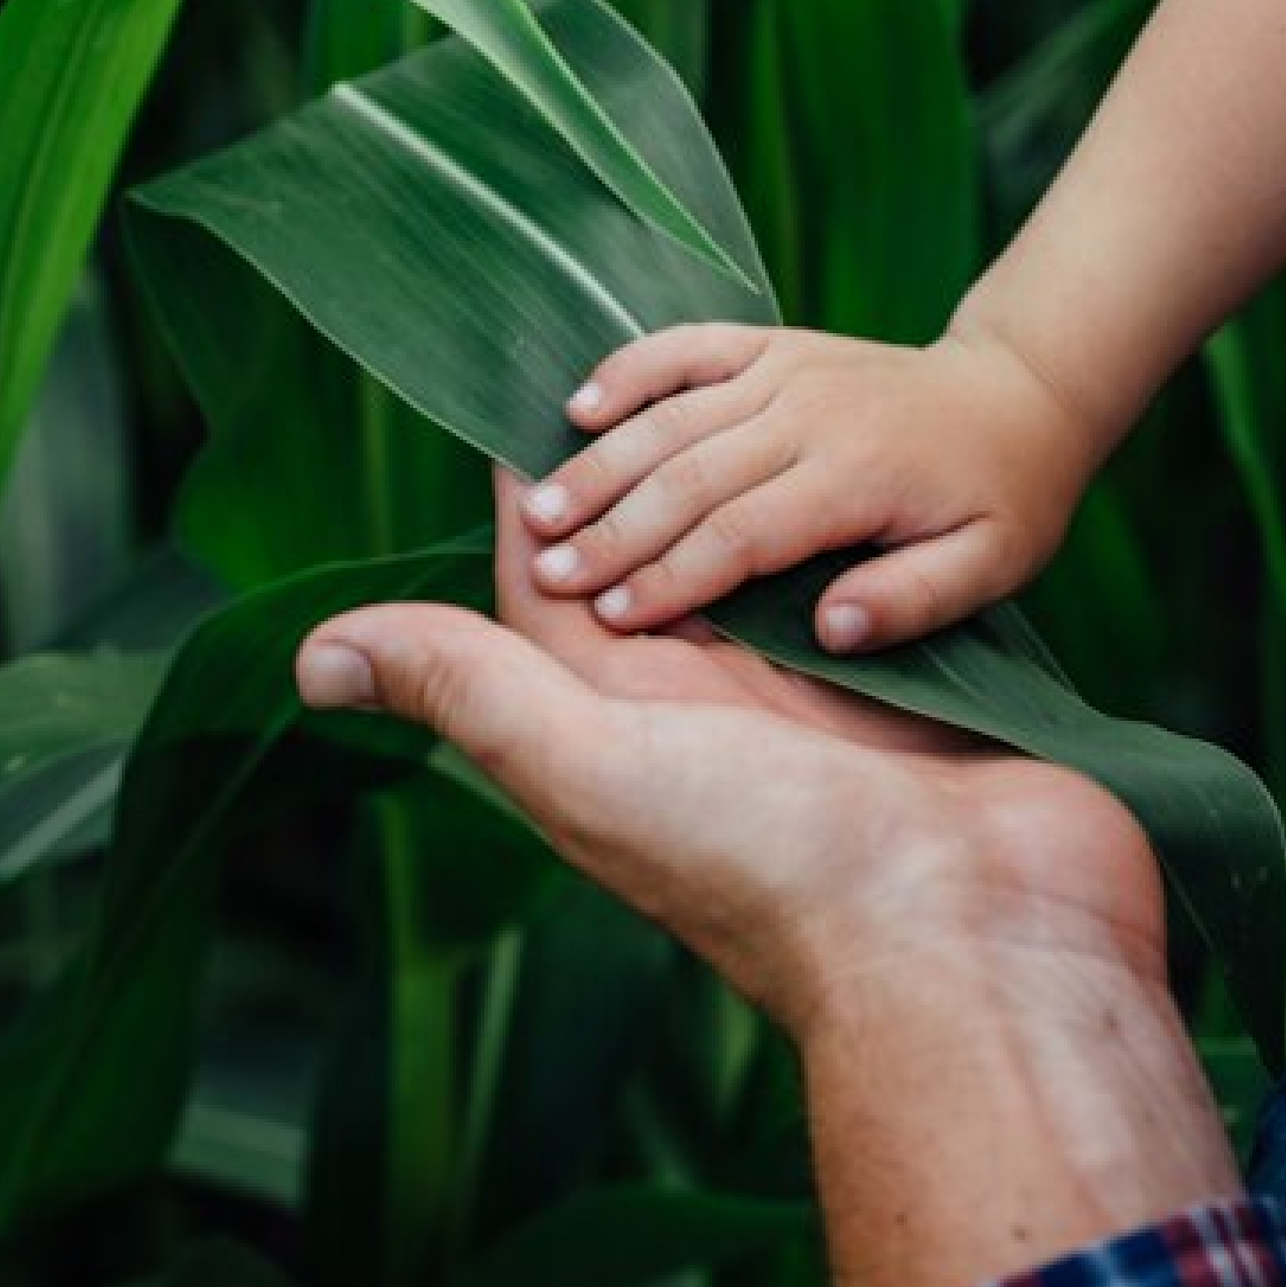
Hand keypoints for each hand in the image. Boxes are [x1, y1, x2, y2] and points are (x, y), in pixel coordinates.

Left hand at [302, 473, 1231, 1286]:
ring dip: (736, 485)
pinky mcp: (898, 688)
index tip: (508, 380)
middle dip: (630, 467)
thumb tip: (308, 660)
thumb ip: (475, 692)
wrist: (977, 939)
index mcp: (617, 722)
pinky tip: (844, 456)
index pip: (545, 584)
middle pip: (647, 564)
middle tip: (619, 346)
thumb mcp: (592, 765)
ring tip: (729, 384)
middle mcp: (703, 709)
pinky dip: (837, 524)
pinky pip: (850, 584)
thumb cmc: (775, 862)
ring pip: (751, 571)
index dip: (527, 490)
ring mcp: (809, 701)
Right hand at [516, 322, 1106, 651]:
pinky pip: (688, 347)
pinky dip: (630, 368)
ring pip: (674, 415)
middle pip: (690, 473)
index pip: (744, 532)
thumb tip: (829, 629)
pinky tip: (573, 405)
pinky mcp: (771, 345)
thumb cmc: (1002, 498)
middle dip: (613, 529)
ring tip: (536, 513)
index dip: (673, 575)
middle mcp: (809, 413)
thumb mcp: (991, 567)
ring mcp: (785, 370)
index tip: (611, 618)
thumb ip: (913, 601)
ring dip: (600, 463)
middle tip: (547, 576)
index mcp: (858, 476)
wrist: (1020, 393)